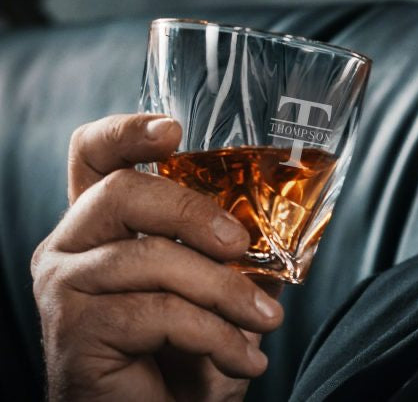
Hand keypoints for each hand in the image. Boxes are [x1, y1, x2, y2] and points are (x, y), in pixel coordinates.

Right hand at [31, 114, 283, 401]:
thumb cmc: (180, 348)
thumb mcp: (208, 284)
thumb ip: (226, 246)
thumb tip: (279, 220)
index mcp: (99, 223)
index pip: (93, 154)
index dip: (126, 131)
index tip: (174, 130)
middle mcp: (69, 244)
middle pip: (122, 191)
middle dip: (192, 211)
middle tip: (240, 245)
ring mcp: (64, 286)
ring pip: (150, 257)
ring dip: (223, 291)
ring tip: (265, 321)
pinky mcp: (73, 331)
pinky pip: (158, 312)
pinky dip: (214, 334)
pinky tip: (243, 360)